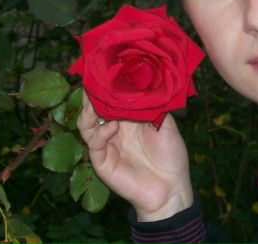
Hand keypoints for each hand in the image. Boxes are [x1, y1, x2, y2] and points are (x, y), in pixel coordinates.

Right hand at [77, 92, 192, 220]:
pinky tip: (112, 126)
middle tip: (95, 81)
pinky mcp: (102, 161)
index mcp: (127, 117)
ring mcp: (106, 144)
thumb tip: (144, 81)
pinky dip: (100, 132)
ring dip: (90, 111)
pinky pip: (94, 143)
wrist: (171, 187)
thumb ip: (153, 105)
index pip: (109, 97)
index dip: (105, 85)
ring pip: (85, 124)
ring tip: (97, 101)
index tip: (104, 70)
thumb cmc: (171, 155)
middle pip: (92, 107)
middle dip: (92, 94)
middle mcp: (113, 128)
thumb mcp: (165, 124)